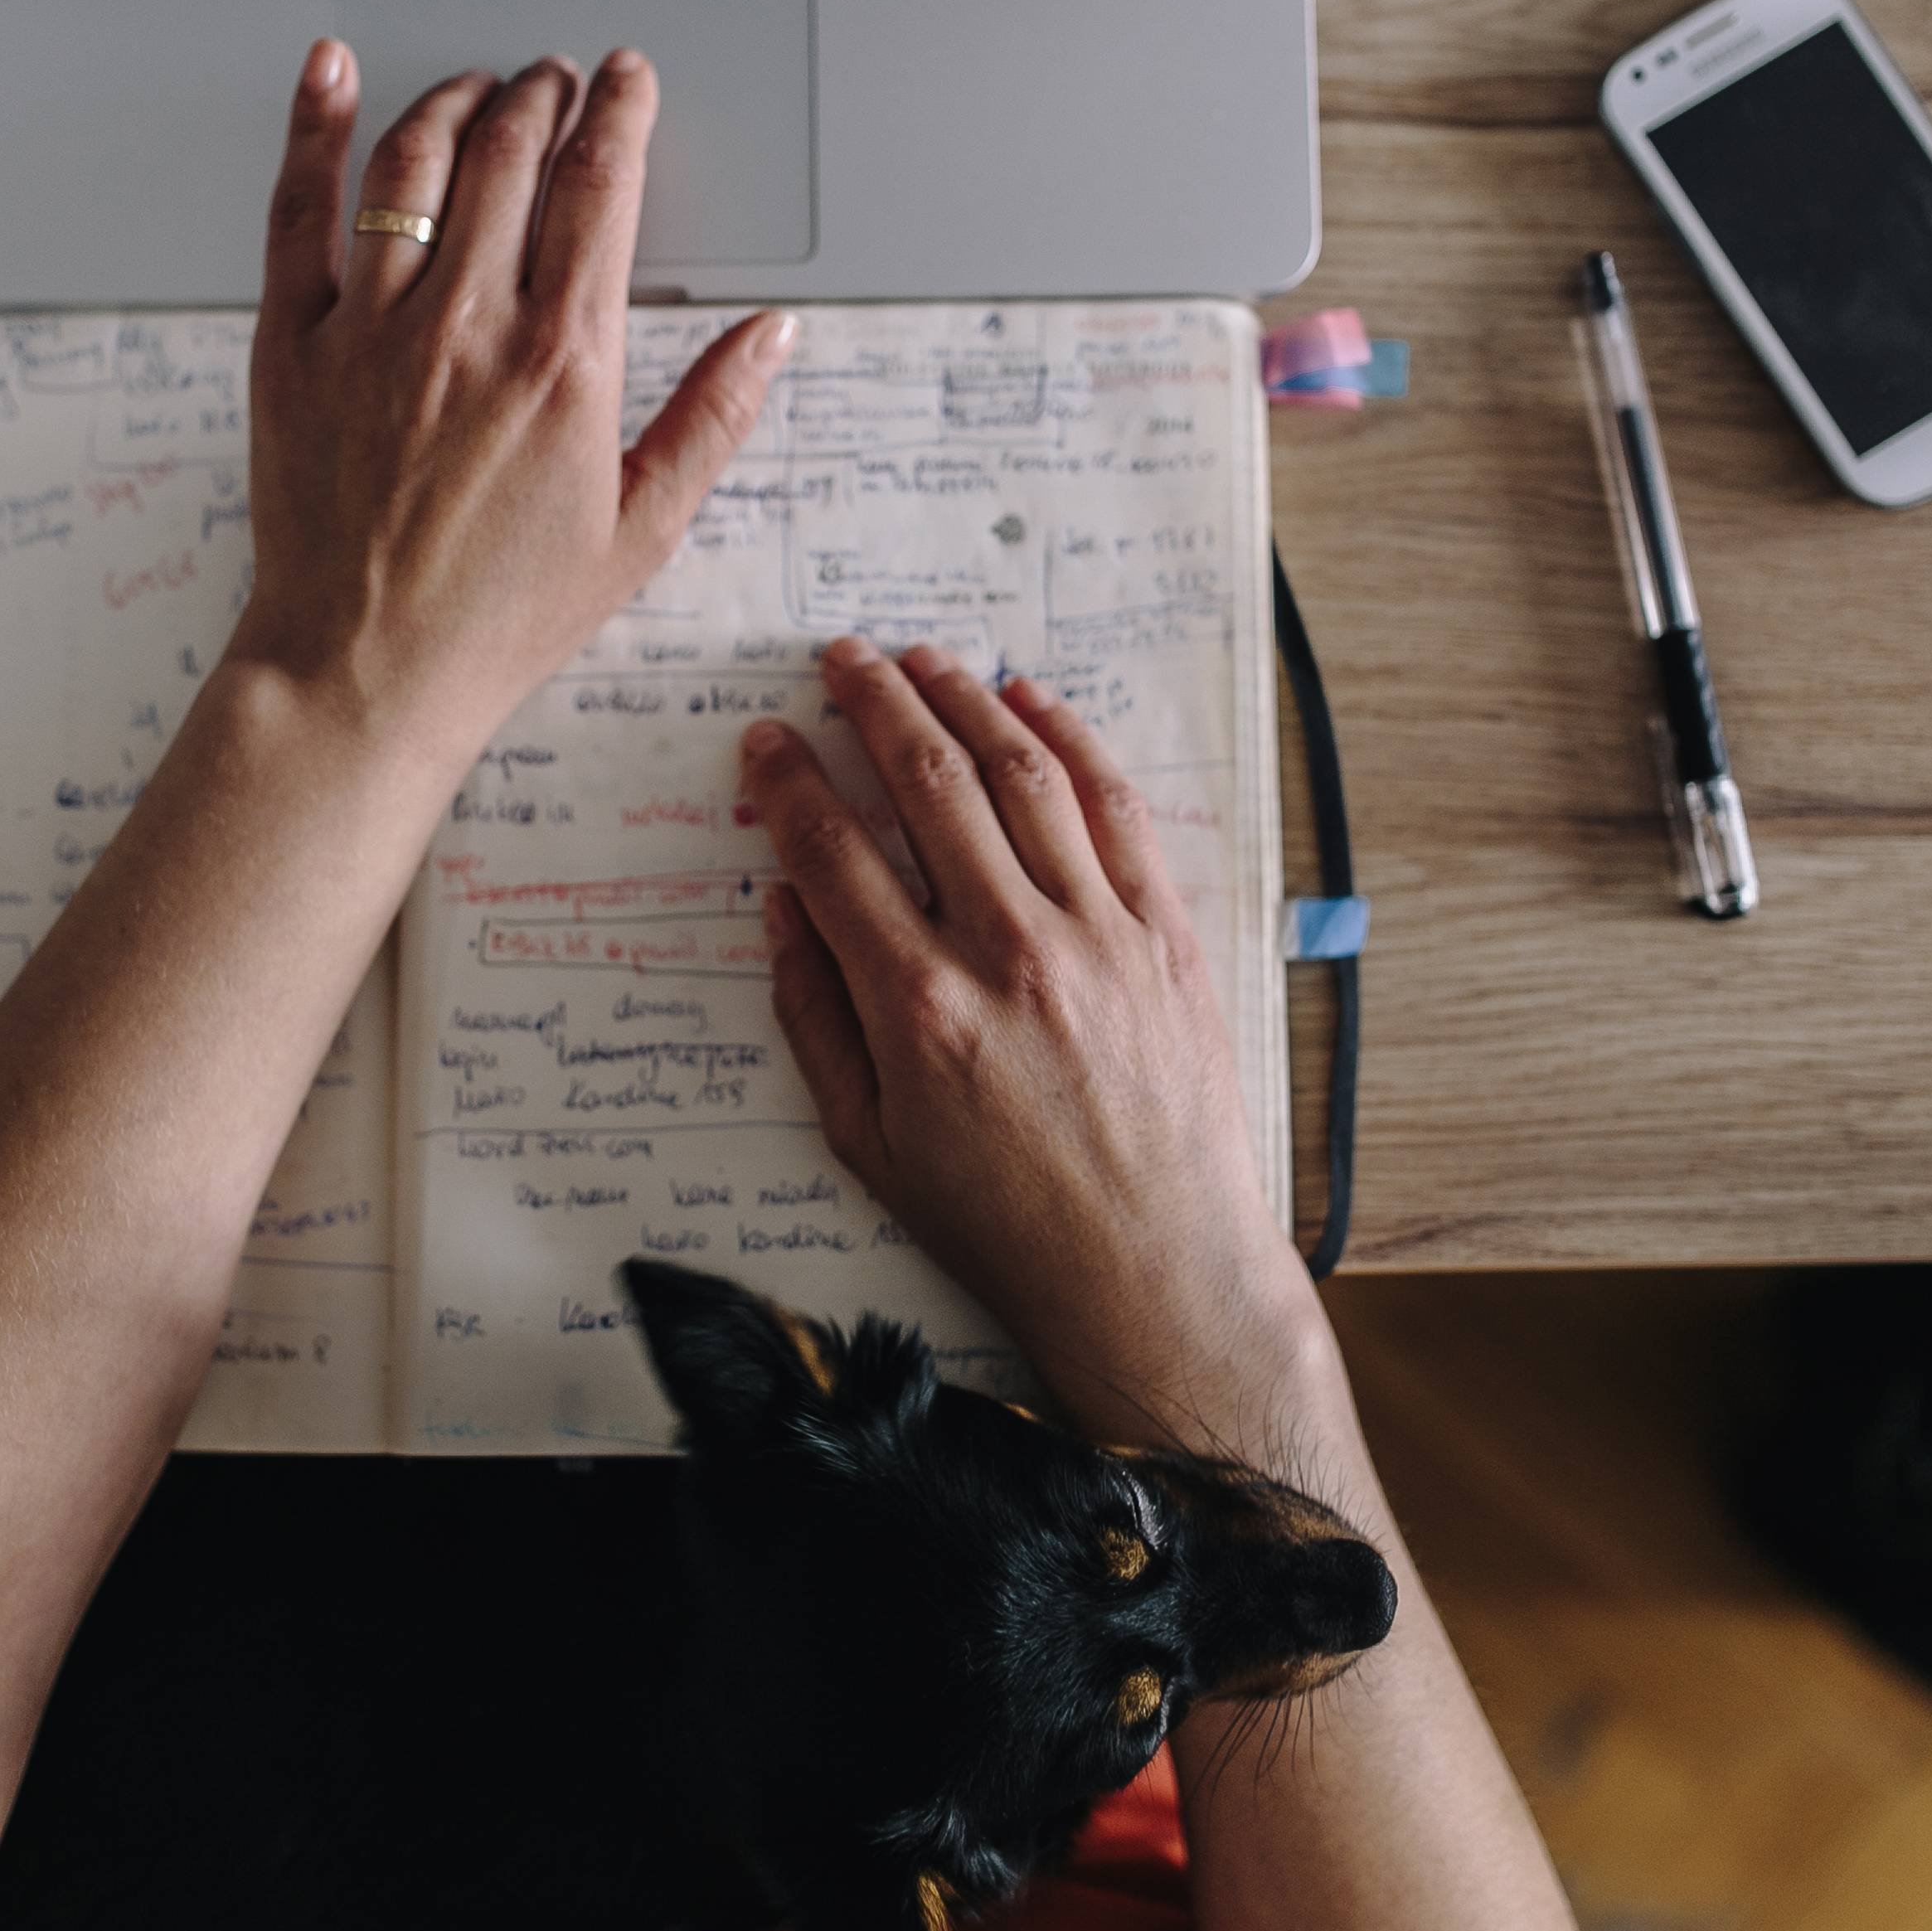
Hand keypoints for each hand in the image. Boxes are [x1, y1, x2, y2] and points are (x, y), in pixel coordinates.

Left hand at [232, 40, 796, 762]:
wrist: (365, 670)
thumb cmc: (498, 616)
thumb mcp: (640, 530)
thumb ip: (713, 418)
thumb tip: (773, 335)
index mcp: (564, 365)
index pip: (601, 189)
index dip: (619, 114)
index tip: (626, 82)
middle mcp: (467, 327)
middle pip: (511, 153)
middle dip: (543, 95)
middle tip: (556, 81)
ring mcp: (370, 328)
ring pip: (414, 161)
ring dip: (455, 101)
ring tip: (480, 90)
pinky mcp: (292, 345)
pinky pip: (298, 209)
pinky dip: (312, 128)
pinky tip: (328, 73)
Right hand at [739, 638, 1319, 1411]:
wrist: (1153, 1272)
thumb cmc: (1002, 1222)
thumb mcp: (868, 1142)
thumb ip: (814, 1017)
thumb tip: (784, 909)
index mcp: (918, 1007)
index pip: (833, 852)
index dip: (788, 781)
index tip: (765, 740)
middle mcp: (1007, 952)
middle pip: (926, 782)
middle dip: (872, 702)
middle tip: (839, 658)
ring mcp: (1097, 936)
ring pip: (1022, 773)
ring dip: (965, 699)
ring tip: (924, 659)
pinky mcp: (1165, 937)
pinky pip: (1116, 809)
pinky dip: (1072, 741)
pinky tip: (1032, 703)